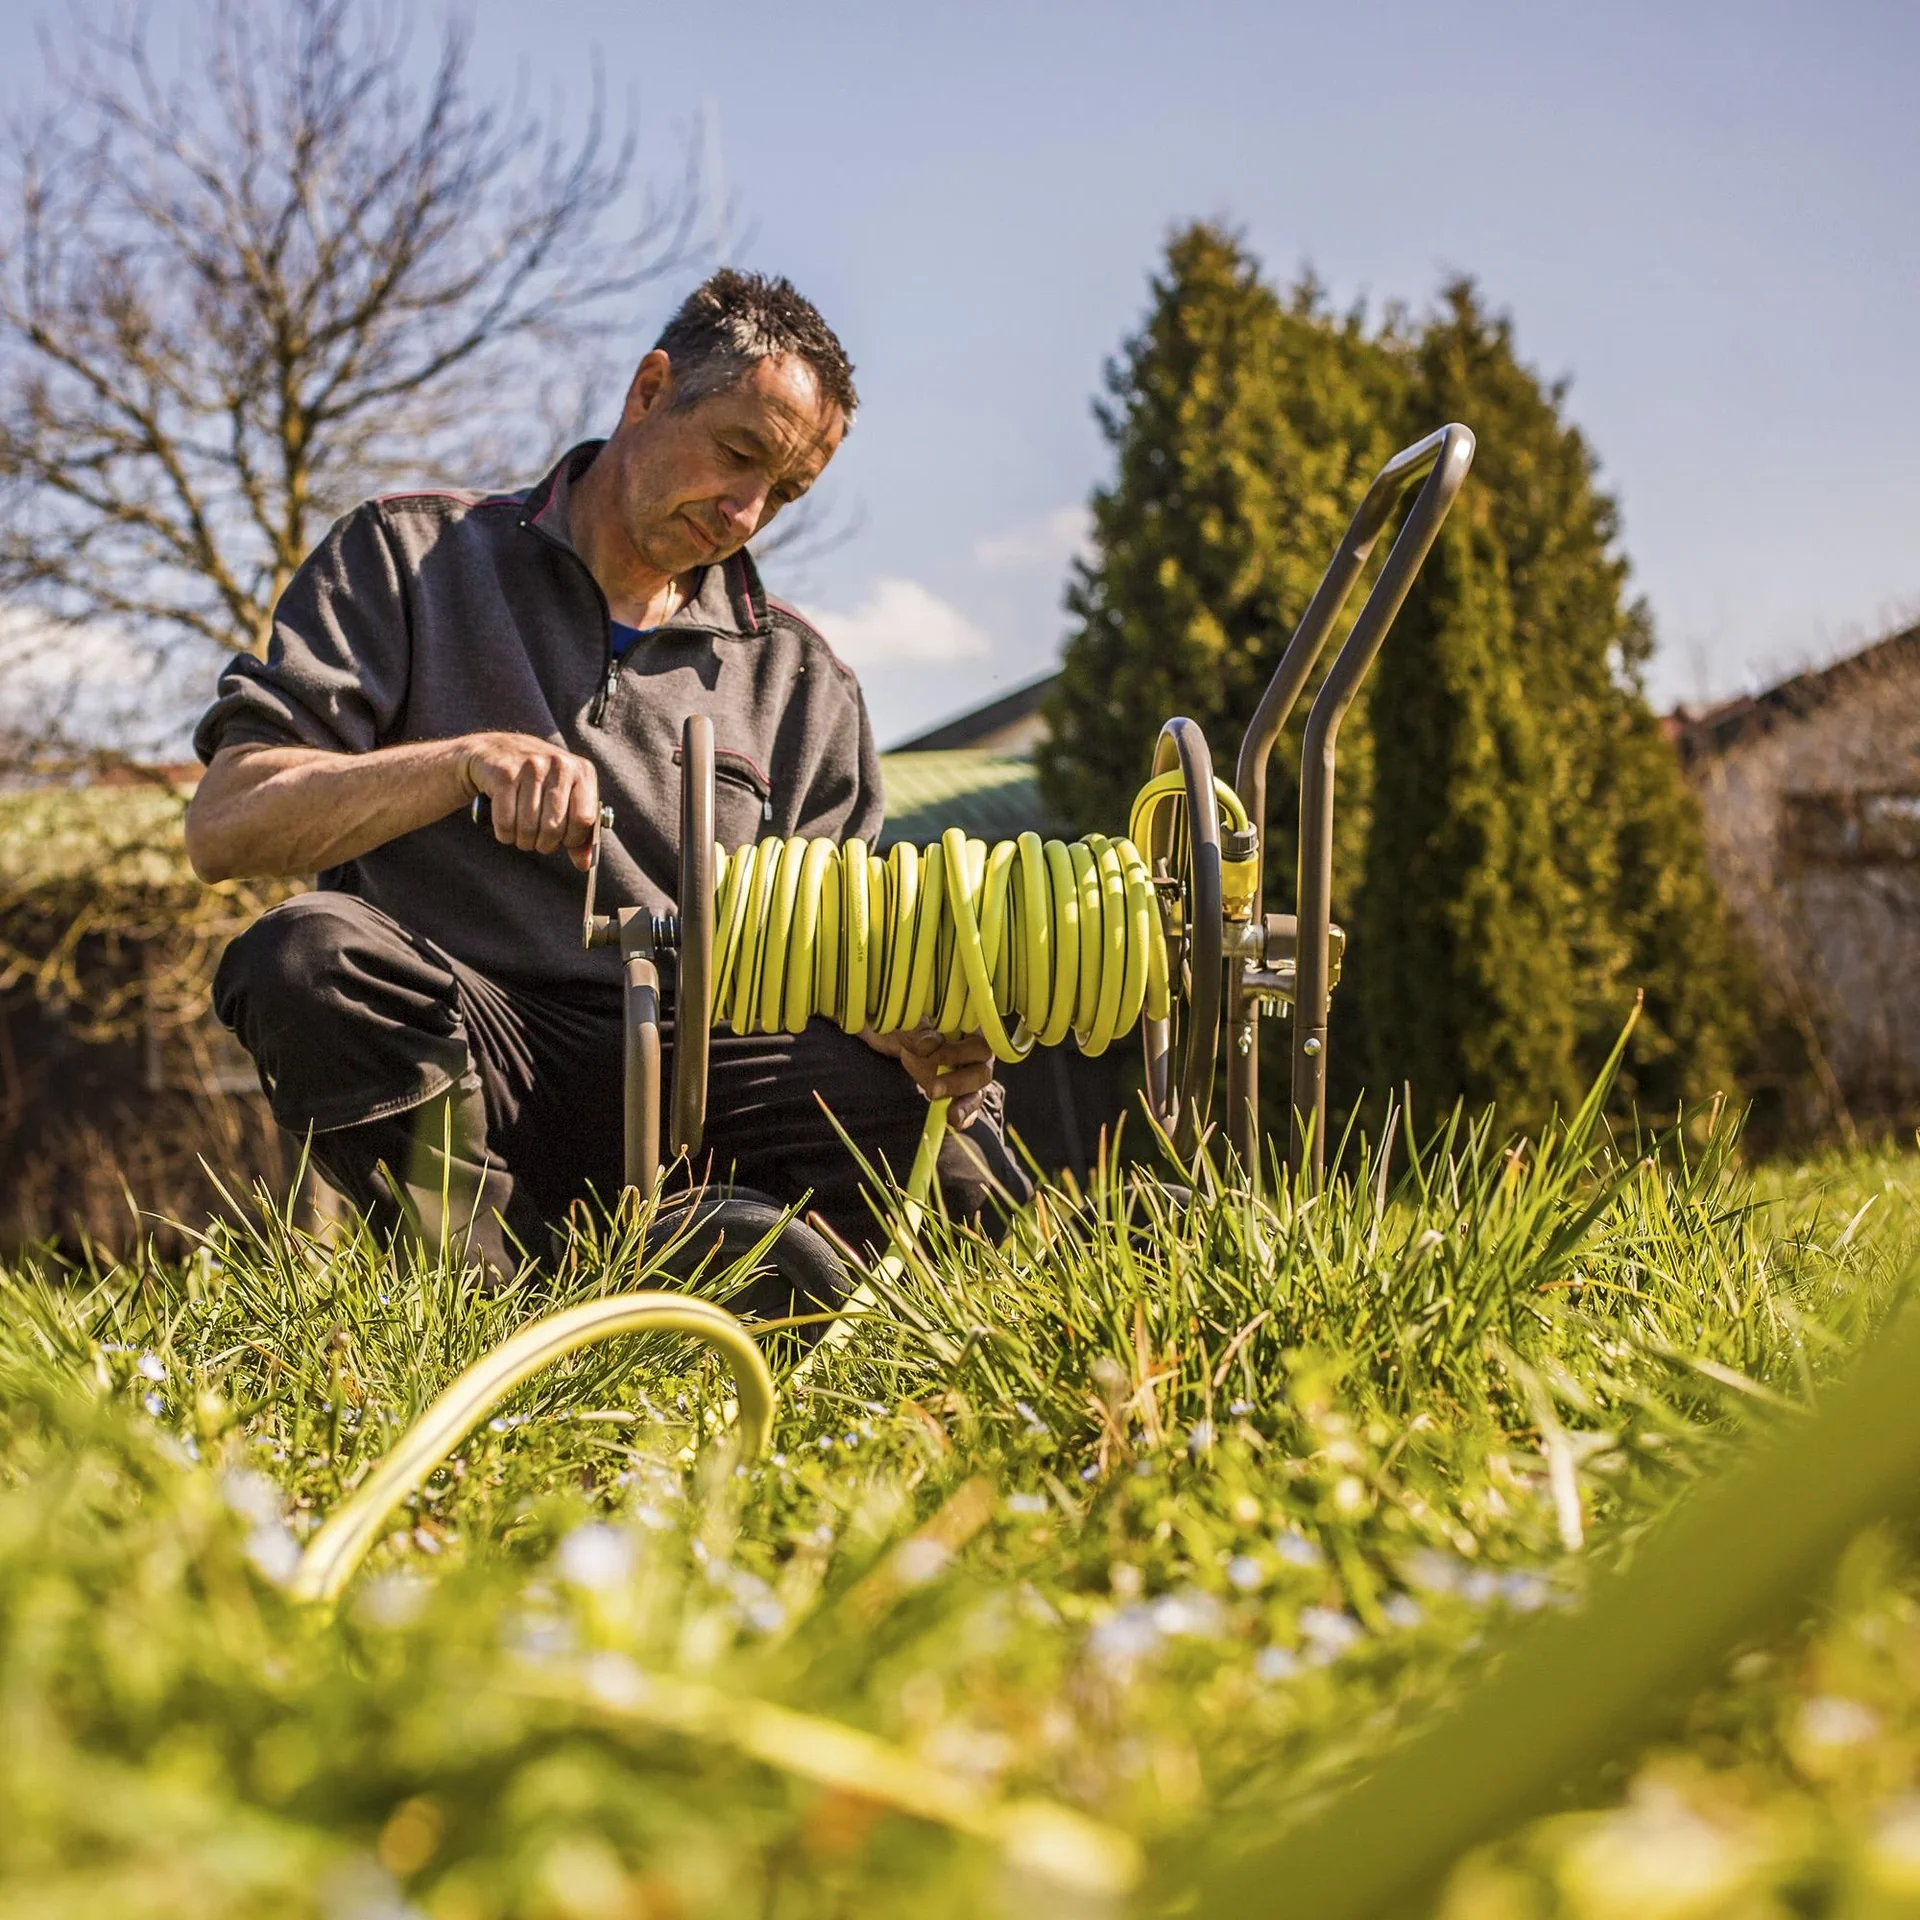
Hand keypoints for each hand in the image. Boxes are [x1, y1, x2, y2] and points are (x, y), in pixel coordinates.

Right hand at [458, 732, 598, 870]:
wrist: (492, 751)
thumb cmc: (535, 781)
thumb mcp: (562, 797)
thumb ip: (578, 831)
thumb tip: (584, 865)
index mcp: (582, 771)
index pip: (584, 820)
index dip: (573, 840)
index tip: (563, 841)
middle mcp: (559, 765)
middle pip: (554, 827)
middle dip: (545, 844)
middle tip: (538, 842)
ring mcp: (531, 766)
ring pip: (528, 827)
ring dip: (523, 841)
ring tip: (522, 835)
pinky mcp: (503, 773)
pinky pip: (505, 821)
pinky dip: (504, 834)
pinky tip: (506, 829)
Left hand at [862, 1023, 994, 1124]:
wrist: (900, 1036)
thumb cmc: (911, 1024)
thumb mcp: (910, 1024)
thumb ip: (919, 1033)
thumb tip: (928, 1046)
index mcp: (972, 1027)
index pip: (980, 1041)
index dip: (961, 1052)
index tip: (933, 1055)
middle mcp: (978, 1052)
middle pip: (982, 1070)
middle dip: (958, 1082)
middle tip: (932, 1090)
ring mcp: (971, 1075)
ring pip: (979, 1092)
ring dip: (964, 1105)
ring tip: (949, 1116)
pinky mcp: (962, 1094)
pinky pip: (970, 1108)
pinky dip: (963, 1117)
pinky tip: (952, 1123)